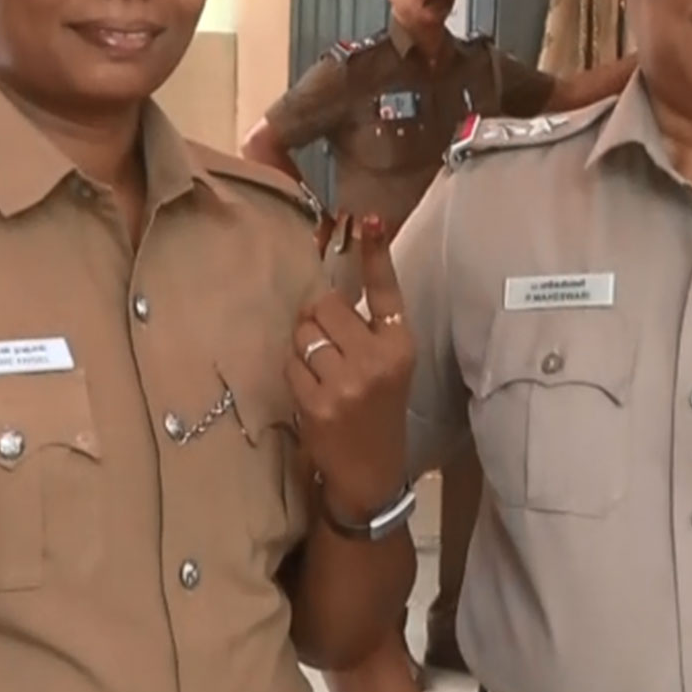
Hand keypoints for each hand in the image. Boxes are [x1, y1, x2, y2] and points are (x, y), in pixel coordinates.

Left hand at [288, 215, 412, 519]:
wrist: (370, 473)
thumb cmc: (378, 410)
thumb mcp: (389, 366)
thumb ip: (368, 329)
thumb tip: (326, 290)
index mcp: (401, 344)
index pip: (386, 290)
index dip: (376, 252)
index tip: (369, 218)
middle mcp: (378, 358)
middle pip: (326, 306)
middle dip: (317, 319)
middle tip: (327, 345)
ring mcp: (348, 382)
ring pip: (304, 333)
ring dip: (303, 346)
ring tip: (321, 372)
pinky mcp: (319, 403)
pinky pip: (290, 363)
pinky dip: (294, 372)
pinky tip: (311, 391)